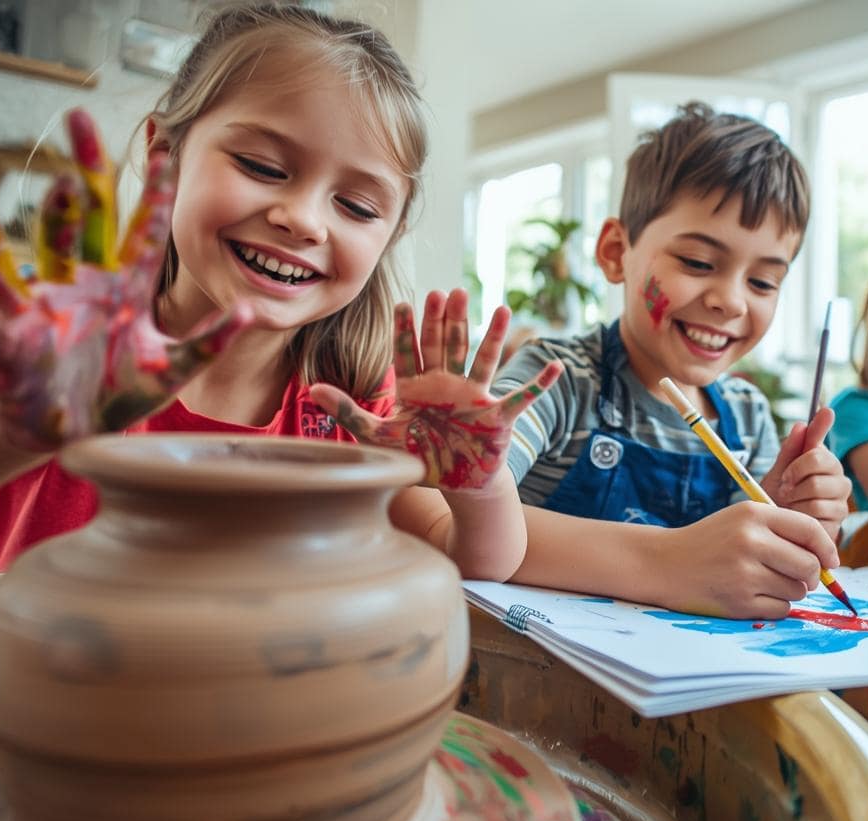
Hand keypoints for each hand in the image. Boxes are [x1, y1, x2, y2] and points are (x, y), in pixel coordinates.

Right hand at [0, 109, 248, 451]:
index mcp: (126, 288)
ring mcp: (44, 309)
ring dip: (1, 230)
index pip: (145, 228)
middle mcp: (83, 286)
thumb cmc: (119, 393)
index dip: (155, 188)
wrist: (75, 431)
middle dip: (82, 168)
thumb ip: (208, 344)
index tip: (164, 143)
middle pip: (82, 217)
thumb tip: (251, 311)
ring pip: (22, 257)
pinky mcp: (12, 346)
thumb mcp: (172, 369)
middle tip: (79, 118)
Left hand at [312, 289, 560, 489]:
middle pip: (447, 345)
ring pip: (483, 360)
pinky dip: (539, 384)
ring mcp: (475, 397)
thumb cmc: (420, 457)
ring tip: (501, 308)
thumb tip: (312, 387)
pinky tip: (554, 367)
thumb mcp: (378, 436)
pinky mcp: (498, 416)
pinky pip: (522, 398)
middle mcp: (447, 385)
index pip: (410, 352)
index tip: (404, 303)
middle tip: (448, 291)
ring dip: (493, 335)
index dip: (407, 329)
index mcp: (417, 387)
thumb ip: (348, 411)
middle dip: (448, 319)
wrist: (456, 483)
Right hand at [662, 502, 841, 618]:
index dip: (827, 548)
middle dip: (810, 575)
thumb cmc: (711, 541)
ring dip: (790, 590)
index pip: (810, 530)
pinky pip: (781, 609)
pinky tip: (754, 595)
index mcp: (754, 514)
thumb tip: (826, 563)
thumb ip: (783, 531)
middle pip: (808, 565)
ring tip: (766, 582)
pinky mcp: (739, 601)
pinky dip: (775, 606)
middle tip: (796, 575)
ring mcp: (744, 573)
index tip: (830, 562)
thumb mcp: (742, 519)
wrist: (665, 564)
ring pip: (797, 590)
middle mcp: (750, 541)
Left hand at [761, 407, 850, 539]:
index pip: (817, 456)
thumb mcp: (781, 467)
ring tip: (789, 506)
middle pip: (816, 482)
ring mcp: (841, 506)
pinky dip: (800, 520)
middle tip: (784, 492)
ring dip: (794, 505)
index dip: (795, 467)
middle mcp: (841, 483)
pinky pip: (816, 521)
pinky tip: (797, 519)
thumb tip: (807, 421)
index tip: (785, 475)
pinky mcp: (836, 527)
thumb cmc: (779, 491)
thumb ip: (793, 446)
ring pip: (815, 502)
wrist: (775, 522)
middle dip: (793, 489)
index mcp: (829, 463)